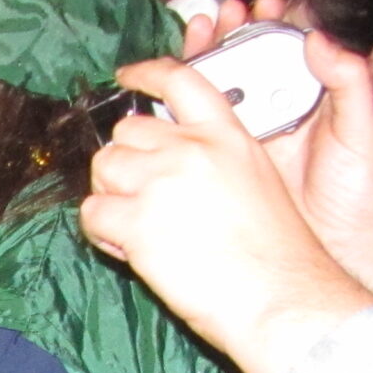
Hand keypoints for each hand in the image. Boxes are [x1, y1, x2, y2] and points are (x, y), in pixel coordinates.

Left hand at [82, 55, 372, 372]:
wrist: (282, 297)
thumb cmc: (278, 254)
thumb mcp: (258, 181)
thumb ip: (216, 158)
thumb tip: (172, 161)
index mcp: (227, 136)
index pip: (180, 81)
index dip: (146, 74)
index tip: (126, 77)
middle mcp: (191, 149)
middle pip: (127, 131)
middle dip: (126, 160)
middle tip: (140, 195)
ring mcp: (159, 182)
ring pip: (104, 168)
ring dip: (111, 195)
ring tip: (137, 227)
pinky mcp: (135, 221)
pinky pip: (91, 212)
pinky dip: (100, 232)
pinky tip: (127, 249)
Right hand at [174, 0, 372, 306]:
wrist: (336, 256)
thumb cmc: (356, 199)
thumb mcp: (361, 136)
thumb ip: (350, 83)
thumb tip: (319, 38)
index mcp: (303, 105)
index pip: (277, 55)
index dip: (263, 27)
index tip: (255, 4)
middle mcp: (270, 120)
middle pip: (238, 70)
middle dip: (223, 38)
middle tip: (215, 17)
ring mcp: (243, 146)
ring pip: (212, 100)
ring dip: (197, 70)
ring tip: (193, 39)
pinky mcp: (221, 174)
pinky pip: (196, 142)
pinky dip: (180, 121)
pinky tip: (169, 103)